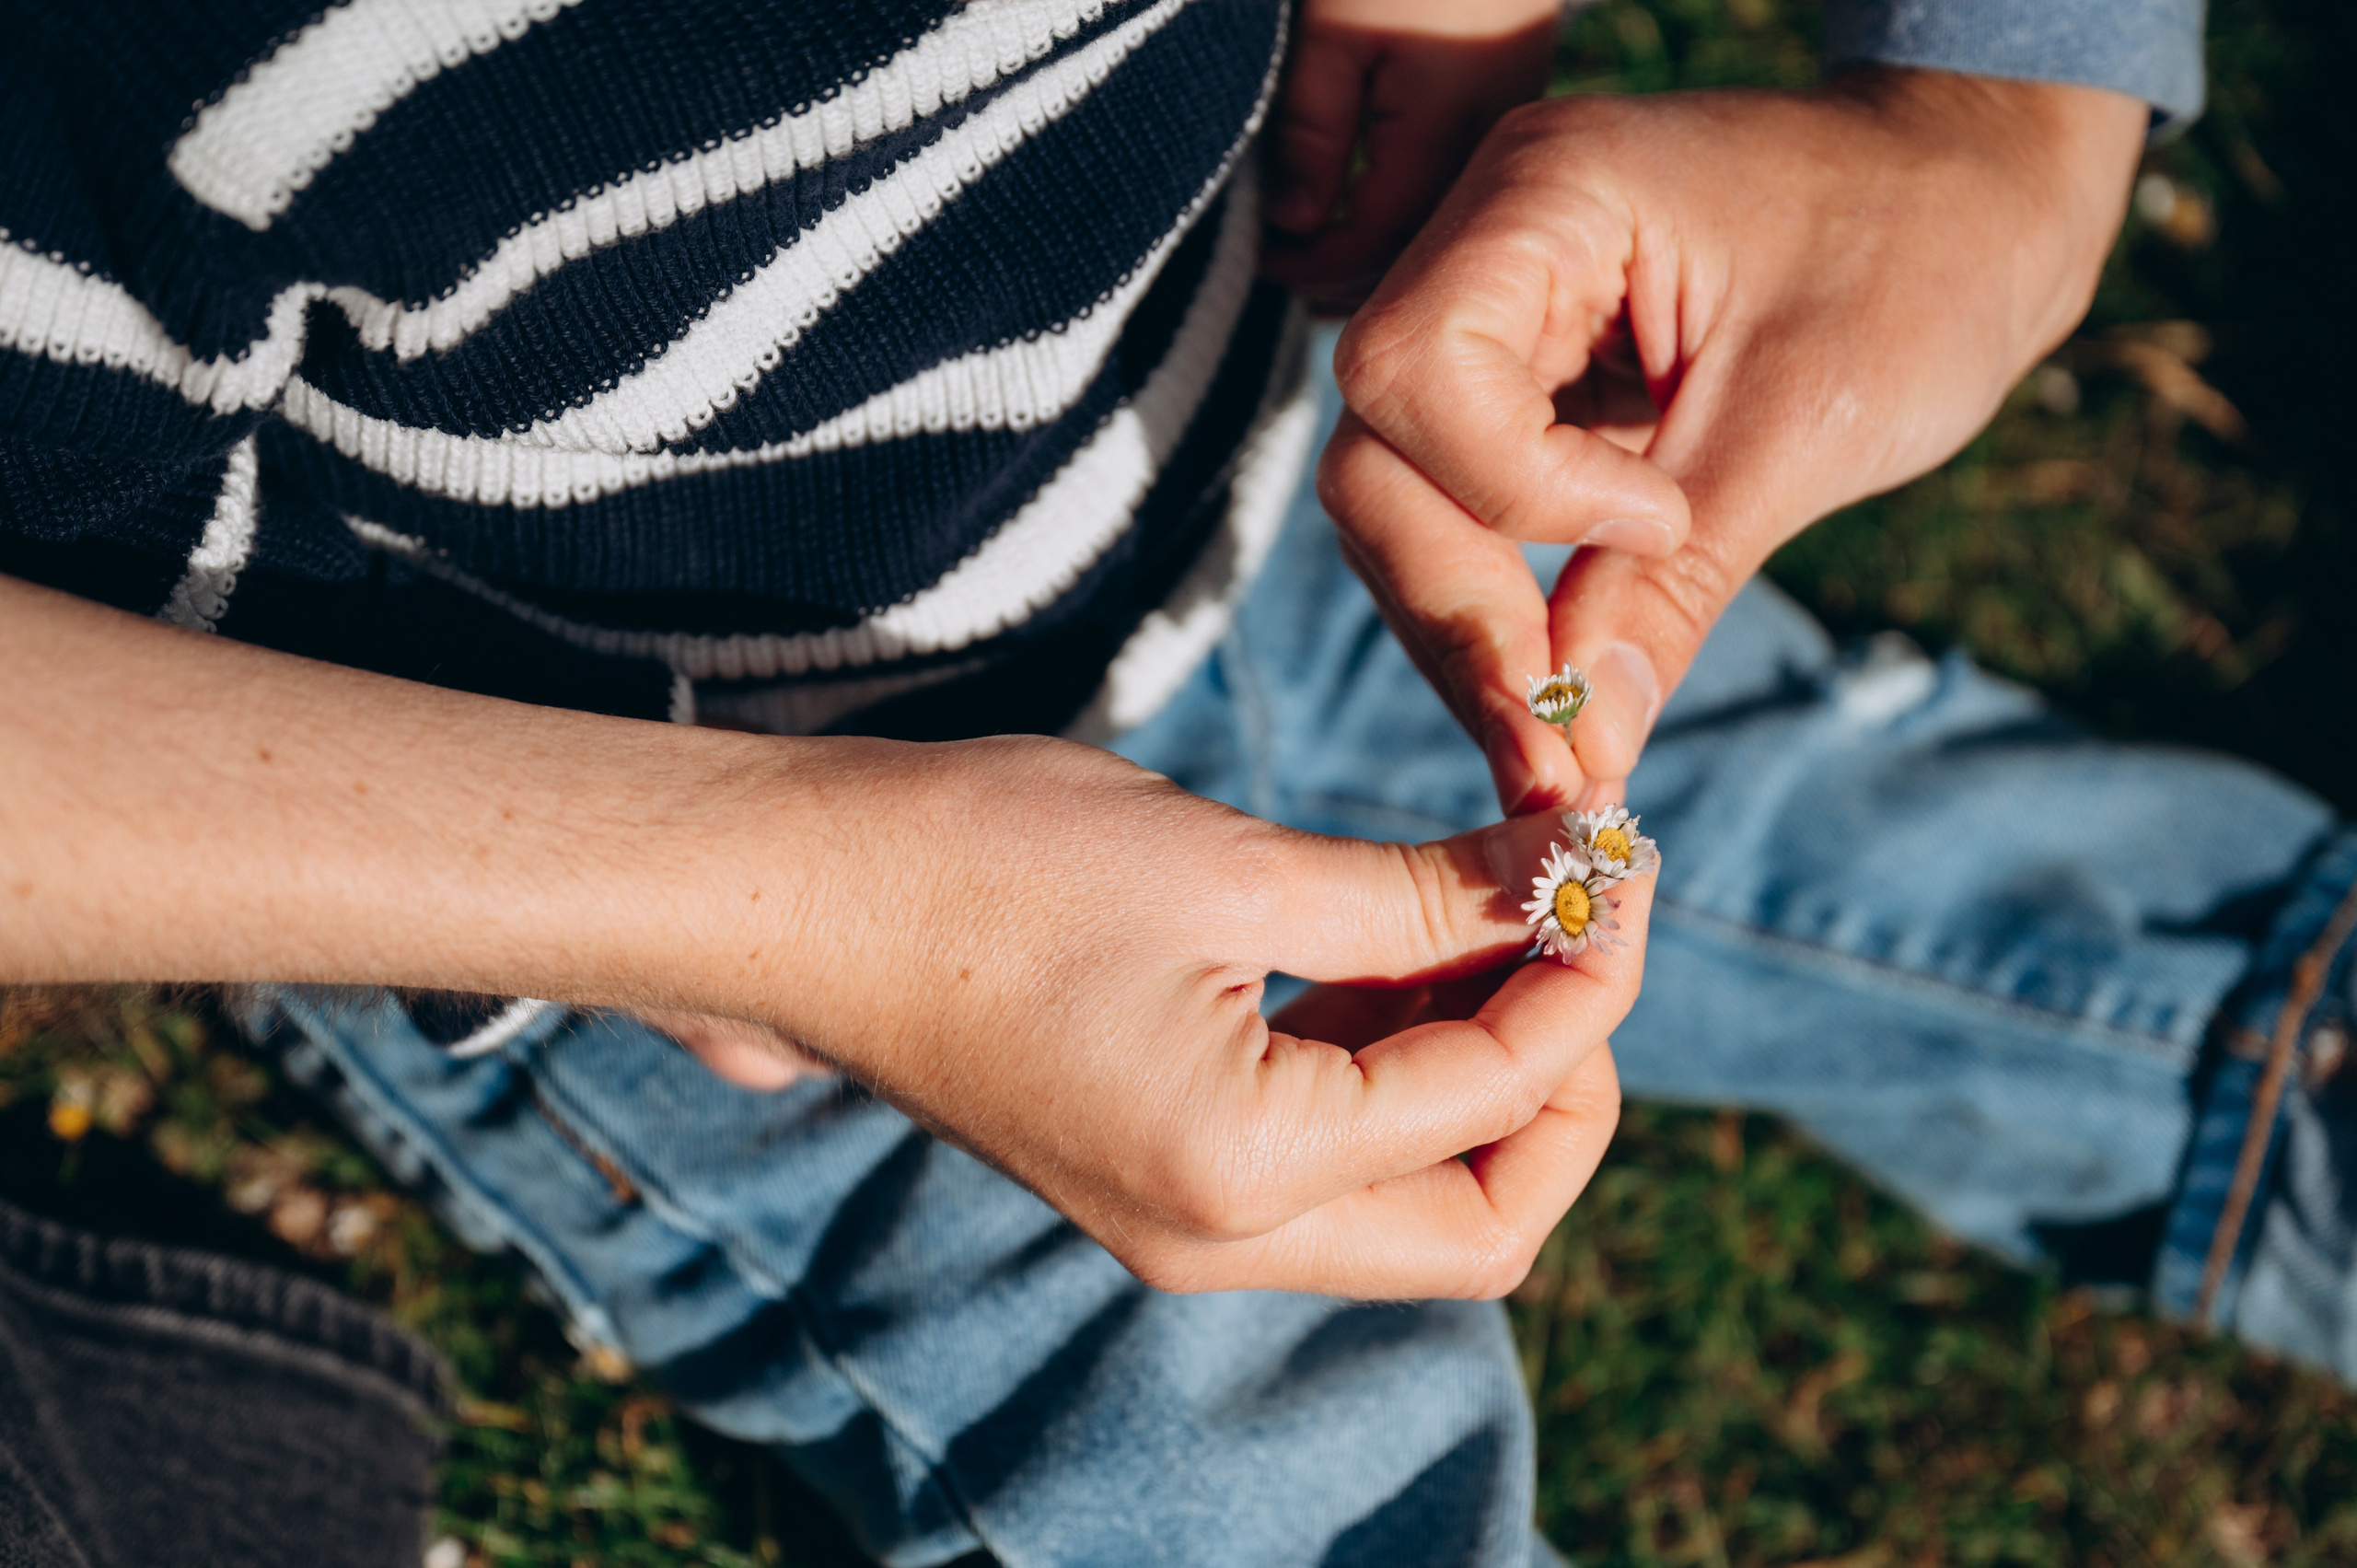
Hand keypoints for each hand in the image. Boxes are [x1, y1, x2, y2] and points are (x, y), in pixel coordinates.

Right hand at [707, 735, 1641, 1298]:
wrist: (795, 893)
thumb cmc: (985, 863)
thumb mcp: (1231, 866)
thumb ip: (1422, 897)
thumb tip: (1571, 877)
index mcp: (1242, 1173)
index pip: (1492, 1106)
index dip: (1583, 980)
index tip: (1616, 864)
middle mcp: (1219, 1236)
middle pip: (1477, 1224)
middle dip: (1562, 1085)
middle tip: (1578, 934)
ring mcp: (1184, 1217)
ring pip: (1408, 1198)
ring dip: (1481, 1070)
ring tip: (1500, 916)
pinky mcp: (1159, 1167)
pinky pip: (1327, 1157)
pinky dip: (1392, 1067)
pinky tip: (1405, 947)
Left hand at [1262, 0, 1561, 311]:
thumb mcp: (1333, 27)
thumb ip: (1311, 130)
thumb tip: (1294, 222)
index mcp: (1444, 136)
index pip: (1371, 247)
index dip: (1305, 268)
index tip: (1251, 259)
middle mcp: (1487, 151)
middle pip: (1410, 259)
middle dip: (1334, 276)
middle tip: (1265, 264)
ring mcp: (1501, 133)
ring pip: (1432, 236)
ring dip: (1369, 256)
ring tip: (1302, 252)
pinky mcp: (1501, 107)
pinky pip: (1447, 195)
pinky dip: (1396, 217)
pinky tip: (1352, 214)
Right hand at [1319, 69, 2146, 809]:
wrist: (1978, 199)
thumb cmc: (1925, 257)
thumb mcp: (1809, 425)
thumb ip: (1675, 582)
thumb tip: (1586, 747)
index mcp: (1546, 195)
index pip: (1418, 369)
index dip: (1513, 488)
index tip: (1658, 526)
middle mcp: (1483, 246)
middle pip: (1378, 453)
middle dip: (1457, 607)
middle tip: (1548, 749)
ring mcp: (1492, 317)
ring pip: (1397, 501)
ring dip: (1466, 633)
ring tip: (1555, 752)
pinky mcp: (1518, 385)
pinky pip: (1455, 511)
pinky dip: (1497, 609)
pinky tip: (1552, 691)